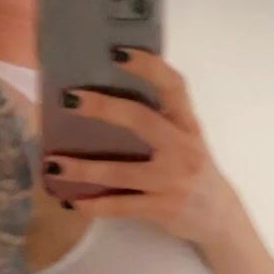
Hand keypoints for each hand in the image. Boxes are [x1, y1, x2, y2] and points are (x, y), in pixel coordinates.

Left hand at [43, 48, 231, 246]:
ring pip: (120, 172)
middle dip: (103, 108)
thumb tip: (106, 99)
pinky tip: (72, 200)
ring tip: (52, 163)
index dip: (148, 66)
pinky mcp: (162, 209)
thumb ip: (161, 122)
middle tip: (68, 99)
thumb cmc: (194, 173)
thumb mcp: (187, 142)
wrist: (221, 220)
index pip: (173, 87)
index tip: (117, 53)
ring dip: (83, 168)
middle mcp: (182, 149)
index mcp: (188, 126)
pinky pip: (121, 206)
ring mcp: (172, 181)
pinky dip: (94, 205)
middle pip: (141, 120)